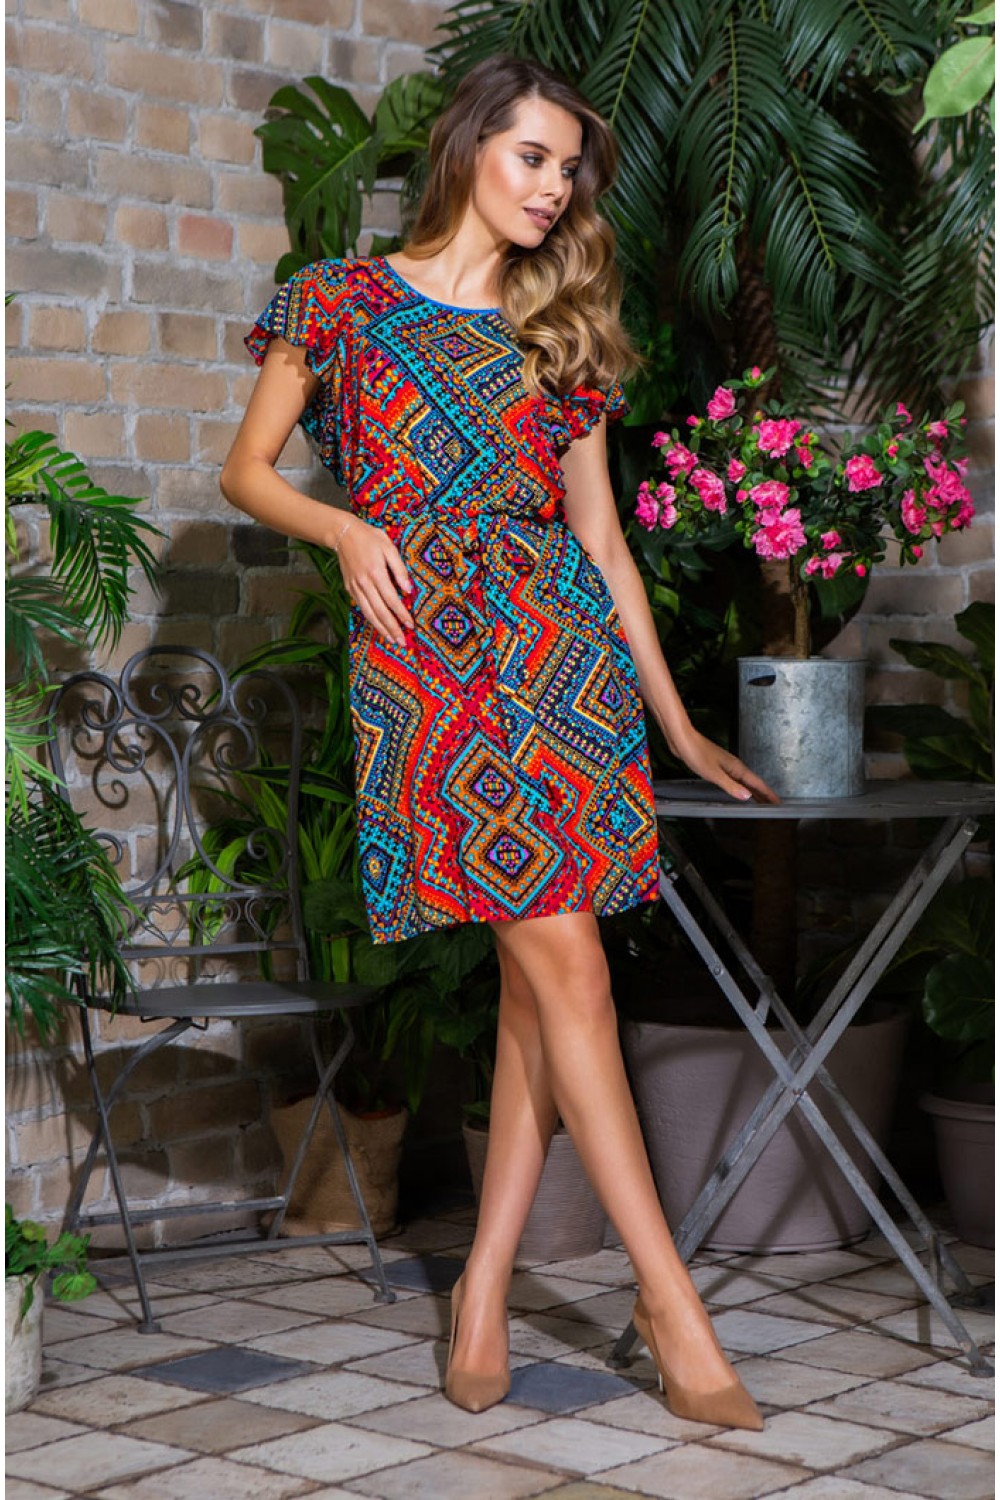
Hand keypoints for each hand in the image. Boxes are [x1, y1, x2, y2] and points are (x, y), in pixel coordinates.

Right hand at [336, 518, 414, 646]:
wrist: (343, 534)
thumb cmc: (369, 538)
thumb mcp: (389, 547)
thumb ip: (399, 569)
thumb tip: (408, 589)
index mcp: (375, 573)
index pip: (391, 599)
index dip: (401, 614)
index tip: (411, 625)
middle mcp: (364, 584)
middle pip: (380, 612)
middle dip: (392, 628)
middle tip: (402, 642)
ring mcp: (355, 588)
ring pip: (369, 613)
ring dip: (381, 629)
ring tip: (392, 640)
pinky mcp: (350, 589)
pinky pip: (362, 608)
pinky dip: (371, 619)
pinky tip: (379, 626)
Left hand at [672, 728, 780, 804]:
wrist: (683, 740)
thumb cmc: (696, 753)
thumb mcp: (714, 774)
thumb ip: (731, 786)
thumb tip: (748, 796)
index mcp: (736, 768)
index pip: (757, 783)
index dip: (768, 794)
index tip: (778, 802)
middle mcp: (734, 766)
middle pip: (753, 783)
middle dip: (764, 794)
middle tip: (772, 805)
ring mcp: (726, 765)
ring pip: (744, 781)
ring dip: (753, 791)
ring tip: (759, 801)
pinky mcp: (717, 766)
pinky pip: (734, 779)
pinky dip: (740, 787)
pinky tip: (738, 790)